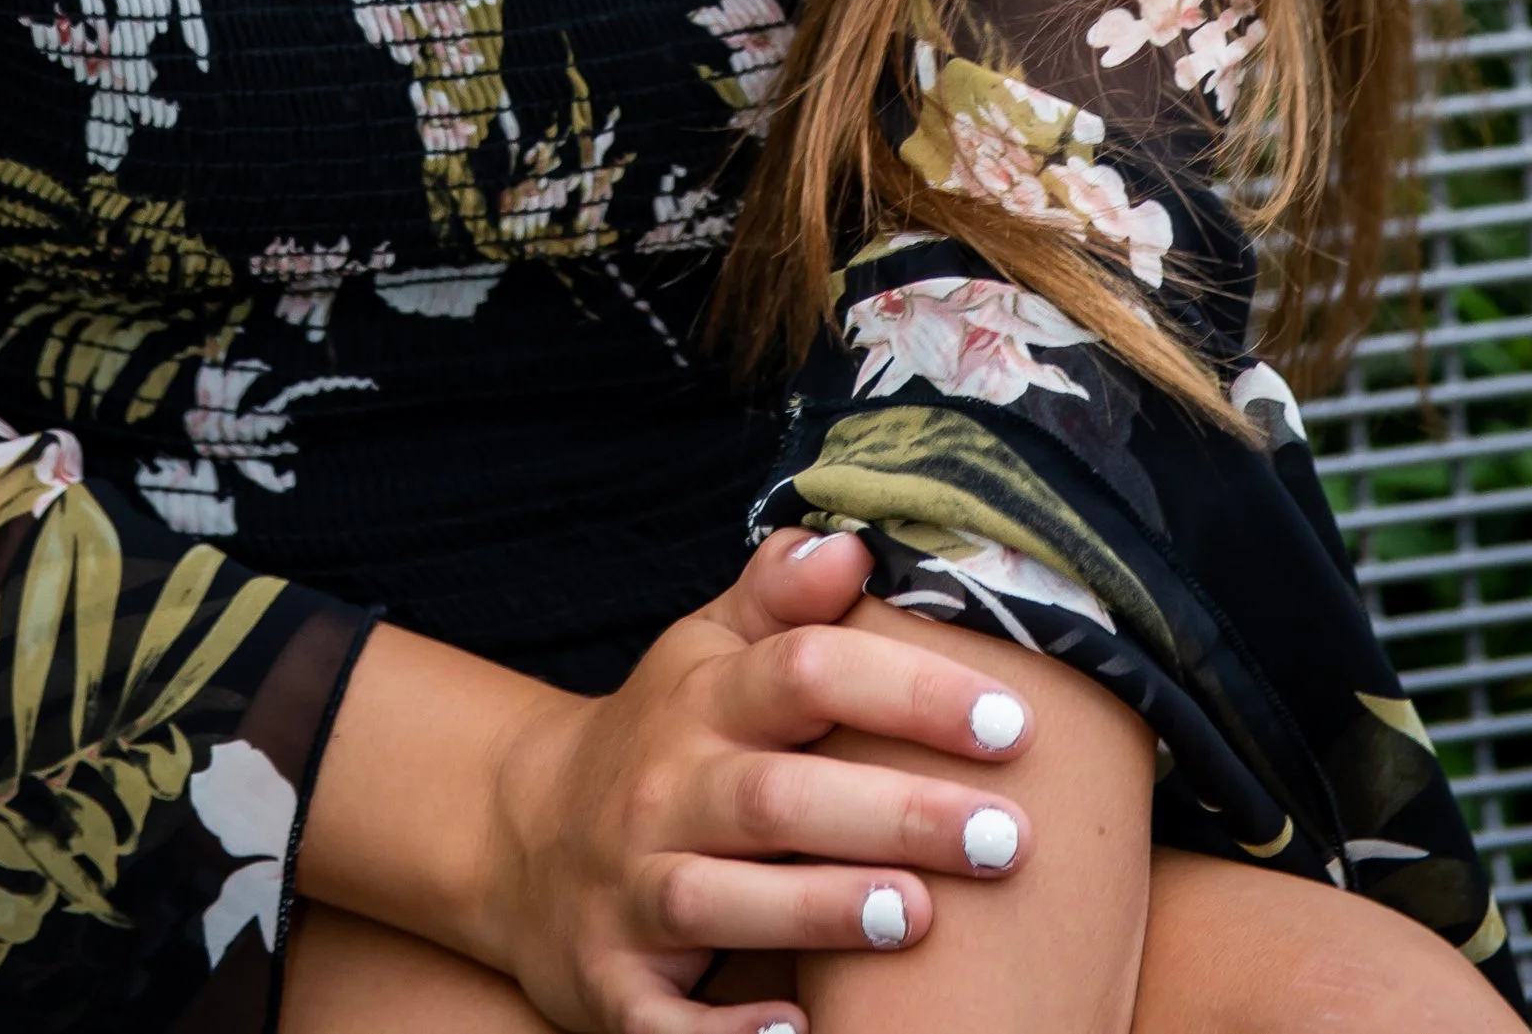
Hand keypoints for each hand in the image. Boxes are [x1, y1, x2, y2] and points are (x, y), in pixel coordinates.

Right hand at [479, 527, 1037, 1033]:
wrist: (521, 835)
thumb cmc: (661, 736)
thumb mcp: (705, 649)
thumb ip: (779, 598)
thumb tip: (850, 546)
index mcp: (702, 701)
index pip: (804, 672)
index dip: (906, 689)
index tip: (1010, 720)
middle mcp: (664, 790)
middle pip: (778, 795)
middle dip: (894, 813)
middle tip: (1005, 836)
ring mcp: (633, 890)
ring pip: (720, 897)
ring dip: (821, 909)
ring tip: (920, 915)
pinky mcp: (613, 984)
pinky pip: (664, 1019)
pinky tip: (802, 1031)